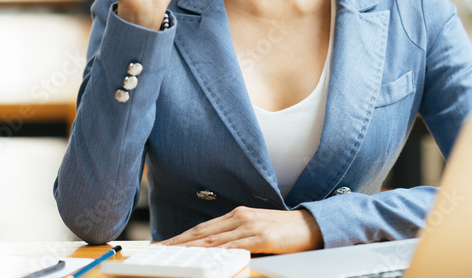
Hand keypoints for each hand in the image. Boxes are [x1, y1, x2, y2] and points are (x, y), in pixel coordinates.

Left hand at [158, 207, 322, 254]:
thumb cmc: (284, 231)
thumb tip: (214, 250)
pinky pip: (233, 246)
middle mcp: (240, 217)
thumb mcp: (256, 229)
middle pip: (202, 233)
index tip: (164, 244)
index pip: (203, 228)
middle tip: (159, 250)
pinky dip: (216, 252)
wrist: (312, 225)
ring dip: (191, 248)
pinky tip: (204, 257)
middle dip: (178, 242)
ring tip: (173, 255)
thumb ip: (236, 236)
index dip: (181, 236)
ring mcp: (250, 226)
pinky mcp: (261, 237)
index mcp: (237, 215)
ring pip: (213, 240)